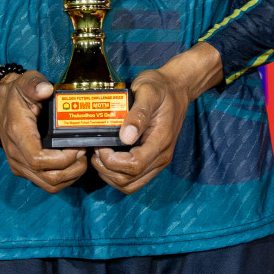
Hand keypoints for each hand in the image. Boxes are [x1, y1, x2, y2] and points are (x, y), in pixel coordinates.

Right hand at [0, 70, 87, 192]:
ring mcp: (18, 164)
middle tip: (84, 153)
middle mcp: (16, 154)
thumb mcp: (25, 82)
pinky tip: (73, 163)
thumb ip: (35, 84)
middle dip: (72, 169)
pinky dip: (63, 177)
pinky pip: (45, 182)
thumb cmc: (15, 93)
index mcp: (18, 134)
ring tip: (81, 159)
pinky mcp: (23, 168)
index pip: (38, 159)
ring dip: (70, 176)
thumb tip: (46, 89)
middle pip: (47, 177)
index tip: (78, 147)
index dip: (62, 159)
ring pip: (48, 184)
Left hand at [90, 69, 188, 193]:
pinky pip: (134, 179)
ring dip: (110, 175)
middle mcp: (161, 156)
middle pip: (129, 180)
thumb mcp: (148, 92)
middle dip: (107, 169)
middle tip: (96, 150)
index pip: (134, 166)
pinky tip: (108, 159)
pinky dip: (117, 175)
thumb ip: (138, 114)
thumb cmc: (161, 88)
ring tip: (99, 156)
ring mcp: (158, 161)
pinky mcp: (153, 160)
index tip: (101, 144)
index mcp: (160, 141)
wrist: (177, 89)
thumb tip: (125, 137)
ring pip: (130, 185)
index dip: (112, 160)